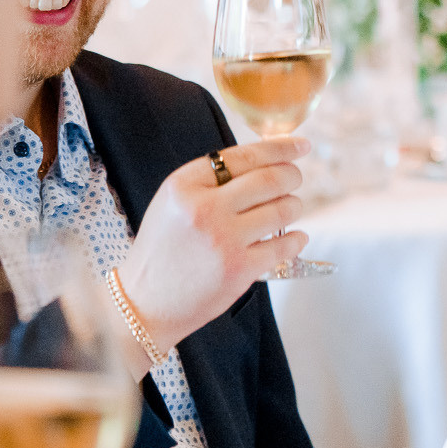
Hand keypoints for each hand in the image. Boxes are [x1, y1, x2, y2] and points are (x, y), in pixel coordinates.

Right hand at [116, 137, 309, 354]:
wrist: (146, 302)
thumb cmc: (163, 249)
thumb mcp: (173, 203)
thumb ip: (210, 181)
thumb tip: (264, 161)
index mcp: (183, 186)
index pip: (242, 156)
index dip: (279, 148)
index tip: (300, 145)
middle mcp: (204, 209)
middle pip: (270, 179)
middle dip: (292, 175)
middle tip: (295, 178)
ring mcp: (224, 240)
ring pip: (283, 210)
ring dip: (294, 205)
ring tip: (290, 207)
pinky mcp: (240, 269)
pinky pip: (284, 245)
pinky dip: (296, 239)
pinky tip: (295, 237)